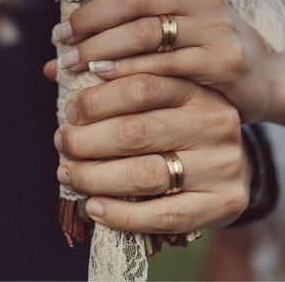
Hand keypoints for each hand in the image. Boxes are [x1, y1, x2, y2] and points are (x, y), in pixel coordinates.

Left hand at [53, 73, 249, 233]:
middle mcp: (214, 124)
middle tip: (62, 143)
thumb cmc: (178, 126)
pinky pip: (164, 215)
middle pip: (136, 132)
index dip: (97, 100)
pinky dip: (121, 214)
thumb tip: (51, 69)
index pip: (141, 87)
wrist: (233, 166)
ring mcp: (222, 166)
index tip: (70, 111)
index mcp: (196, 89)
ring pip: (145, 174)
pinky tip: (93, 207)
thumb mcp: (158, 98)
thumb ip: (112, 84)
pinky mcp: (224, 204)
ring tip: (68, 174)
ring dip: (95, 177)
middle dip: (87, 140)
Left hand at [54, 0, 276, 122]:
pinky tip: (102, 76)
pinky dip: (127, 70)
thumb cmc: (209, 49)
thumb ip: (133, 22)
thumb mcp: (184, 22)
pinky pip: (164, 64)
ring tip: (71, 60)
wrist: (270, 80)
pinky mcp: (222, 64)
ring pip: (145, 31)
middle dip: (91, 17)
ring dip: (100, 46)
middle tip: (61, 36)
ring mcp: (216, 30)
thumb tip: (61, 39)